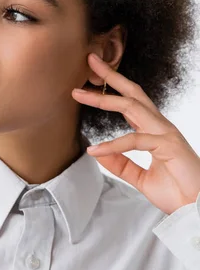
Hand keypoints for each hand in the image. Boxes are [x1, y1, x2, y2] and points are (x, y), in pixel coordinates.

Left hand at [72, 53, 199, 214]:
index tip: (91, 78)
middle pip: (133, 93)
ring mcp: (166, 133)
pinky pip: (135, 140)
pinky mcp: (169, 145)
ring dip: (104, 99)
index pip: (131, 102)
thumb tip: (97, 152)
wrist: (196, 209)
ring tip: (80, 94)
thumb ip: (120, 164)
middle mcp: (160, 127)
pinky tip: (95, 150)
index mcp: (154, 131)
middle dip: (111, 76)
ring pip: (132, 107)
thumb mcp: (140, 178)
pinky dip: (113, 145)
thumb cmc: (176, 192)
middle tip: (90, 60)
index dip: (112, 88)